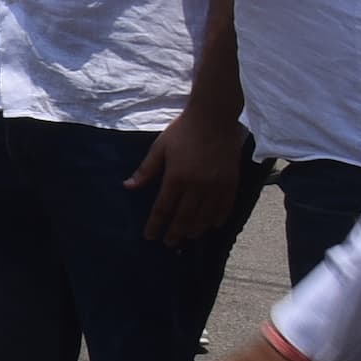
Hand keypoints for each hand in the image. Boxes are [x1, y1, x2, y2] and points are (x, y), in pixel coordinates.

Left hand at [126, 103, 245, 245]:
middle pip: (185, 218)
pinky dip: (217, 219)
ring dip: (195, 230)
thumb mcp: (160, 147)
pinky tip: (210, 225)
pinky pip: (225, 207)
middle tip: (169, 243)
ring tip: (187, 237)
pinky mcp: (231, 183)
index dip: (156, 225)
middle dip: (175, 233)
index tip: (150, 236)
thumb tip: (128, 187)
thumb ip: (146, 170)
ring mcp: (216, 186)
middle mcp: (197, 186)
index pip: (163, 209)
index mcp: (176, 177)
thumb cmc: (183, 131)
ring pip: (205, 217)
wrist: (214, 117)